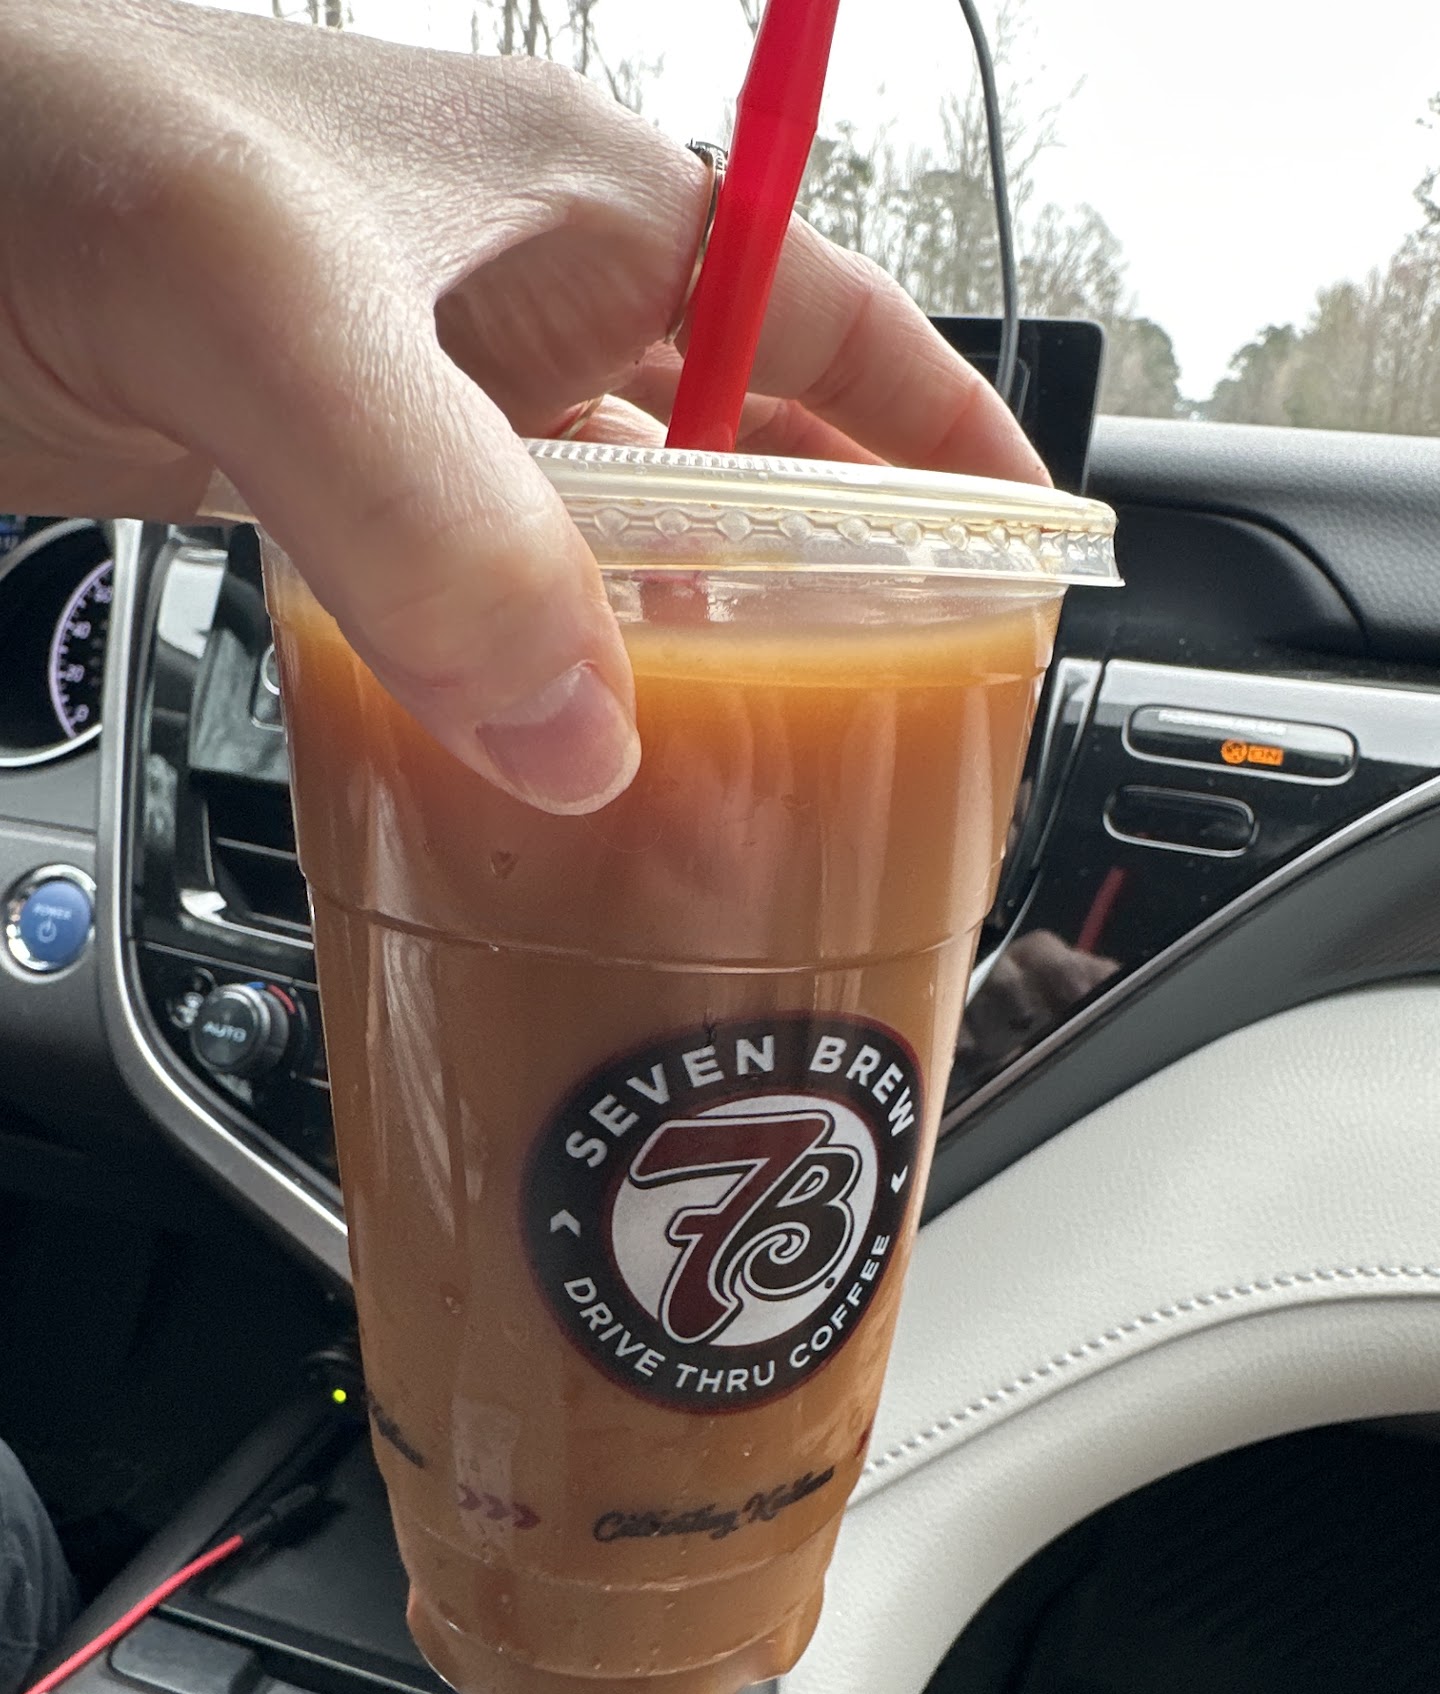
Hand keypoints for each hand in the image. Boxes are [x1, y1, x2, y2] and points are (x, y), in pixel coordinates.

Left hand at [0, 0, 1049, 812]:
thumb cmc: (53, 137)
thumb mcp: (277, 309)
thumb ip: (439, 519)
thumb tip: (579, 737)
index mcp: (589, 210)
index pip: (839, 324)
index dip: (949, 439)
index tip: (1033, 548)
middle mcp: (528, 306)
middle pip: (741, 462)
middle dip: (818, 583)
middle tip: (880, 719)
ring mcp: (431, 398)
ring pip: (610, 546)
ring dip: (661, 647)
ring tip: (728, 768)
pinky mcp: (334, 479)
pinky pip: (480, 591)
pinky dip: (522, 670)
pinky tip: (536, 745)